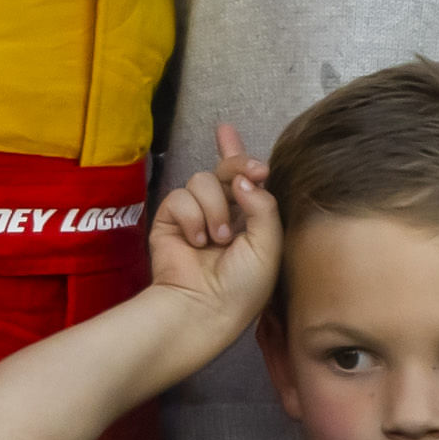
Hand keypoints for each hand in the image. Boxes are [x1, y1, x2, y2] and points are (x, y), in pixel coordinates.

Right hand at [148, 124, 282, 332]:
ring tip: (217, 239)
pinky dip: (191, 217)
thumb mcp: (269, 244)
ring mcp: (195, 216)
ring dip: (215, 207)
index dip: (236, 155)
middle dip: (237, 164)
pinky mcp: (169, 221)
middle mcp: (222, 213)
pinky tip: (196, 241)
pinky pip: (179, 197)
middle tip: (250, 173)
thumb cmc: (243, 285)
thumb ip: (263, 205)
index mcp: (249, 219)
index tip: (226, 132)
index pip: (244, 179)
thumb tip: (245, 178)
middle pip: (226, 170)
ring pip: (203, 180)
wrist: (205, 307)